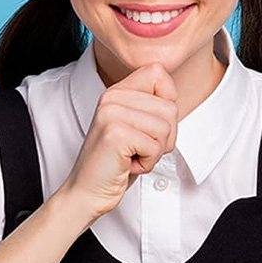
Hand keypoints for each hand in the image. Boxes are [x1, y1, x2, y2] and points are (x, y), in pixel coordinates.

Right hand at [56, 64, 178, 220]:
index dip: (166, 101)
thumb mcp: (135, 126)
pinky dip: (147, 163)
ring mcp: (111, 114)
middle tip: (137, 148)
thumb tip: (174, 96)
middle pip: (169, 107)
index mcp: (116, 91)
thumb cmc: (117, 162)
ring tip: (131, 155)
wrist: (87, 191)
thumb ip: (151, 107)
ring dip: (154, 151)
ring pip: (166, 128)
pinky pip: (155, 147)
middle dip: (163, 136)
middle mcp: (111, 97)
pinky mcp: (115, 134)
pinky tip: (127, 164)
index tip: (148, 124)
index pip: (158, 72)